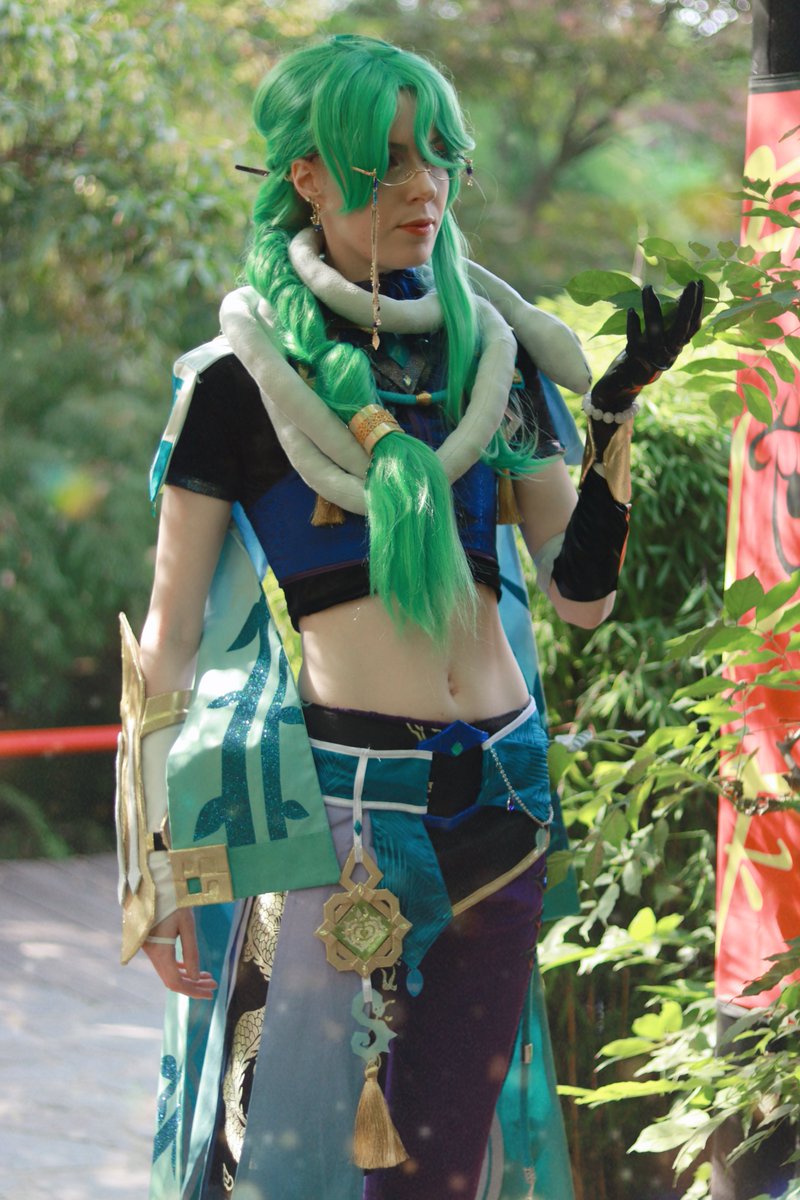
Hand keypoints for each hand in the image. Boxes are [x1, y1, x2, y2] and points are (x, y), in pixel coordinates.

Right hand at [142, 907, 217, 999]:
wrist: (153, 883)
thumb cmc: (172, 900)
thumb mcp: (186, 924)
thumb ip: (191, 952)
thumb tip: (196, 977)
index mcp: (159, 951)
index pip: (175, 982)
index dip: (193, 990)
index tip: (211, 993)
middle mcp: (151, 953)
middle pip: (172, 980)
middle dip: (193, 985)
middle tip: (213, 986)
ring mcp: (149, 949)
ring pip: (168, 972)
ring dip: (187, 977)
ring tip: (208, 977)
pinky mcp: (150, 942)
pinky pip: (164, 962)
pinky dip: (178, 967)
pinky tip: (190, 968)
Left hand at [591, 281, 703, 412]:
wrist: (625, 382)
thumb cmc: (645, 354)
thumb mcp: (661, 339)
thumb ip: (671, 322)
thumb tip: (684, 295)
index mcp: (677, 346)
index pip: (693, 325)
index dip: (699, 306)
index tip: (700, 283)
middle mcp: (668, 352)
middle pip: (681, 328)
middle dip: (687, 305)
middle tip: (690, 283)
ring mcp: (652, 357)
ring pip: (655, 331)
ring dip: (651, 308)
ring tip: (647, 288)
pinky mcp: (635, 360)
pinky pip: (634, 340)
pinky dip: (633, 325)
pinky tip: (631, 311)